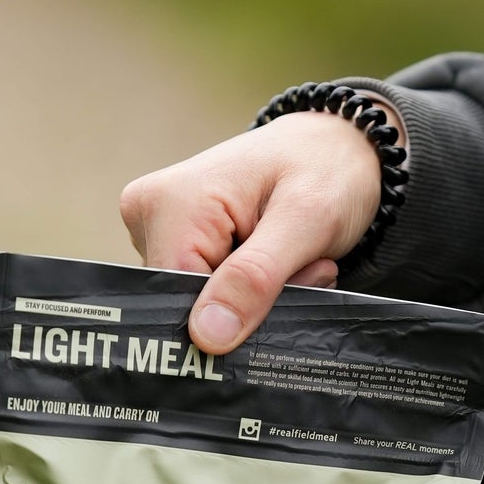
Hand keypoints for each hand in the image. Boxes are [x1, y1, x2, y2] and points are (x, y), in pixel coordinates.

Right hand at [119, 110, 389, 354]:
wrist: (335, 147)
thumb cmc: (326, 168)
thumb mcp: (306, 220)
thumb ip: (256, 277)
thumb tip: (207, 337)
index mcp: (169, 204)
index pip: (180, 299)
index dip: (237, 312)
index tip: (291, 281)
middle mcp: (148, 216)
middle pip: (190, 304)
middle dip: (252, 304)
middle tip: (305, 268)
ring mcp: (158, 230)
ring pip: (204, 304)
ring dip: (258, 298)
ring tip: (297, 259)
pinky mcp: (175, 243)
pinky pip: (209, 292)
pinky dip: (252, 290)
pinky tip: (279, 262)